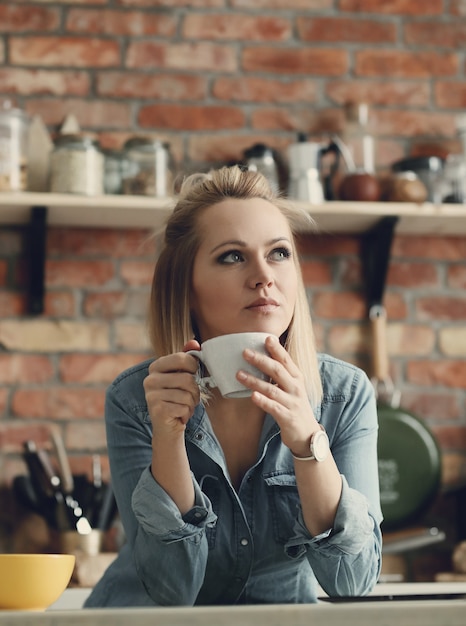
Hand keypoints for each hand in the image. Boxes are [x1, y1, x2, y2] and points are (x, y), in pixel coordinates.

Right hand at [143, 340, 200, 439]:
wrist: (167, 427)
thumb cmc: (177, 399)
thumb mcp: (182, 377)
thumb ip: (187, 359)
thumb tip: (194, 342)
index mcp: (155, 367)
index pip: (182, 358)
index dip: (194, 368)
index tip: (192, 376)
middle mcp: (150, 379)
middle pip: (187, 379)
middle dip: (195, 391)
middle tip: (190, 398)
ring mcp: (151, 395)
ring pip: (187, 395)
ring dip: (191, 404)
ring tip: (183, 407)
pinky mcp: (157, 410)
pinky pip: (184, 407)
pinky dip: (187, 414)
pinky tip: (179, 416)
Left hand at [237, 335, 318, 453]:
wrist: (308, 435)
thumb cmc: (294, 406)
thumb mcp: (292, 388)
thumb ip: (280, 375)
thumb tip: (262, 357)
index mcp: (297, 379)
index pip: (286, 360)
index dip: (277, 349)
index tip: (266, 338)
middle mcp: (296, 388)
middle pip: (278, 371)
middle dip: (261, 360)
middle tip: (245, 352)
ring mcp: (292, 403)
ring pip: (271, 389)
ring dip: (254, 381)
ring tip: (239, 374)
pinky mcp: (287, 417)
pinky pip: (273, 407)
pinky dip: (263, 401)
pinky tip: (252, 395)